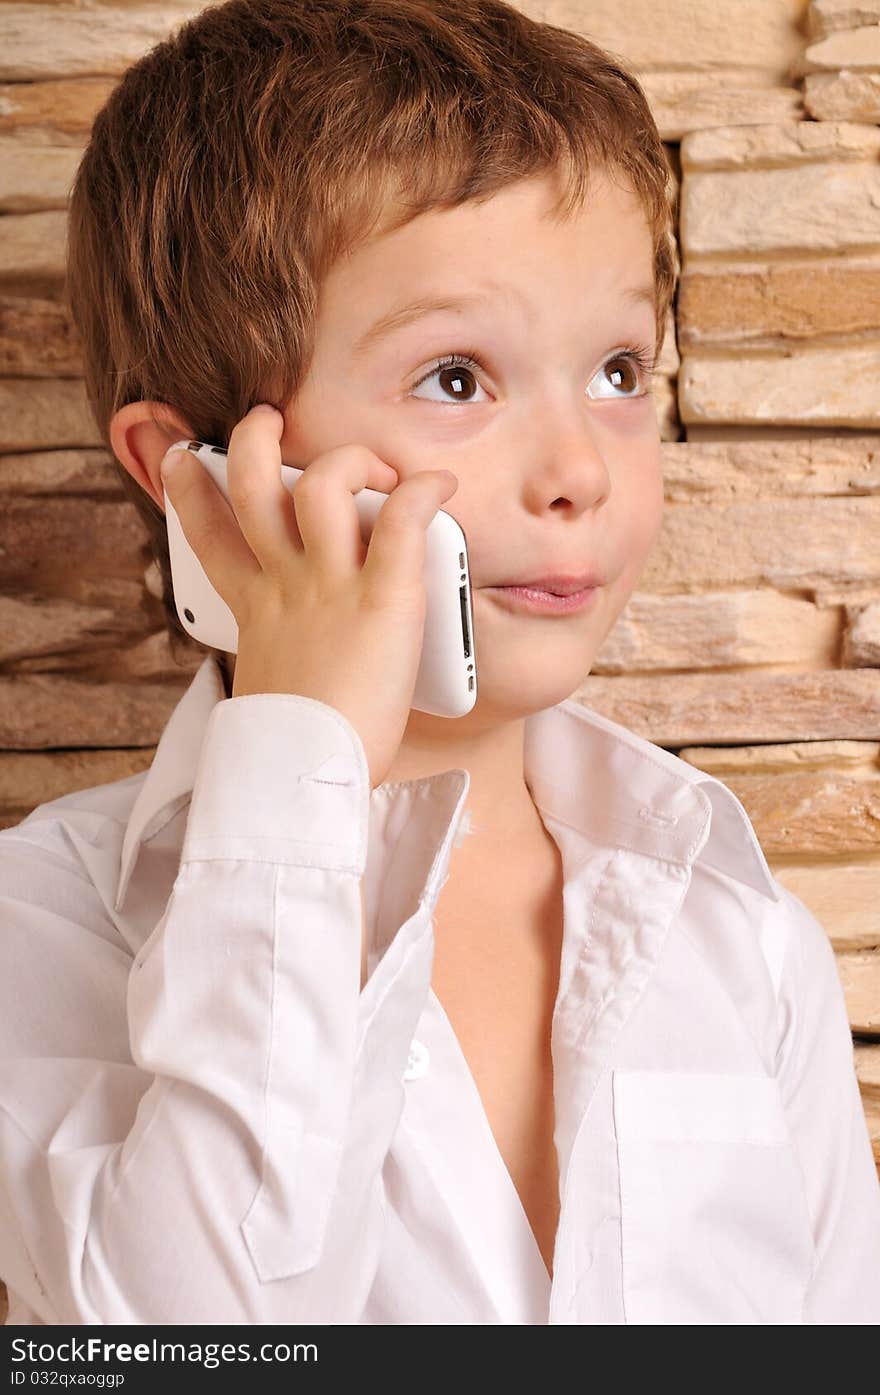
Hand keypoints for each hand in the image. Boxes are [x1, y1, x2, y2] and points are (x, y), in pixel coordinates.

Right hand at [159, 404, 458, 788]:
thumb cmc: (295, 757)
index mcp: (255, 612)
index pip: (210, 539)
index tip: (185, 461)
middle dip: (255, 440)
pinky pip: (403, 521)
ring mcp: (330, 585)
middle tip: (267, 420)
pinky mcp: (382, 597)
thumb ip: (282, 664)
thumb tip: (300, 669)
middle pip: (254, 487)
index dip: (190, 492)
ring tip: (374, 463)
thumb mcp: (270, 698)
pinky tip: (439, 484)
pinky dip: (424, 492)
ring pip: (323, 483)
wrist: (304, 780)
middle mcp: (284, 586)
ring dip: (349, 456)